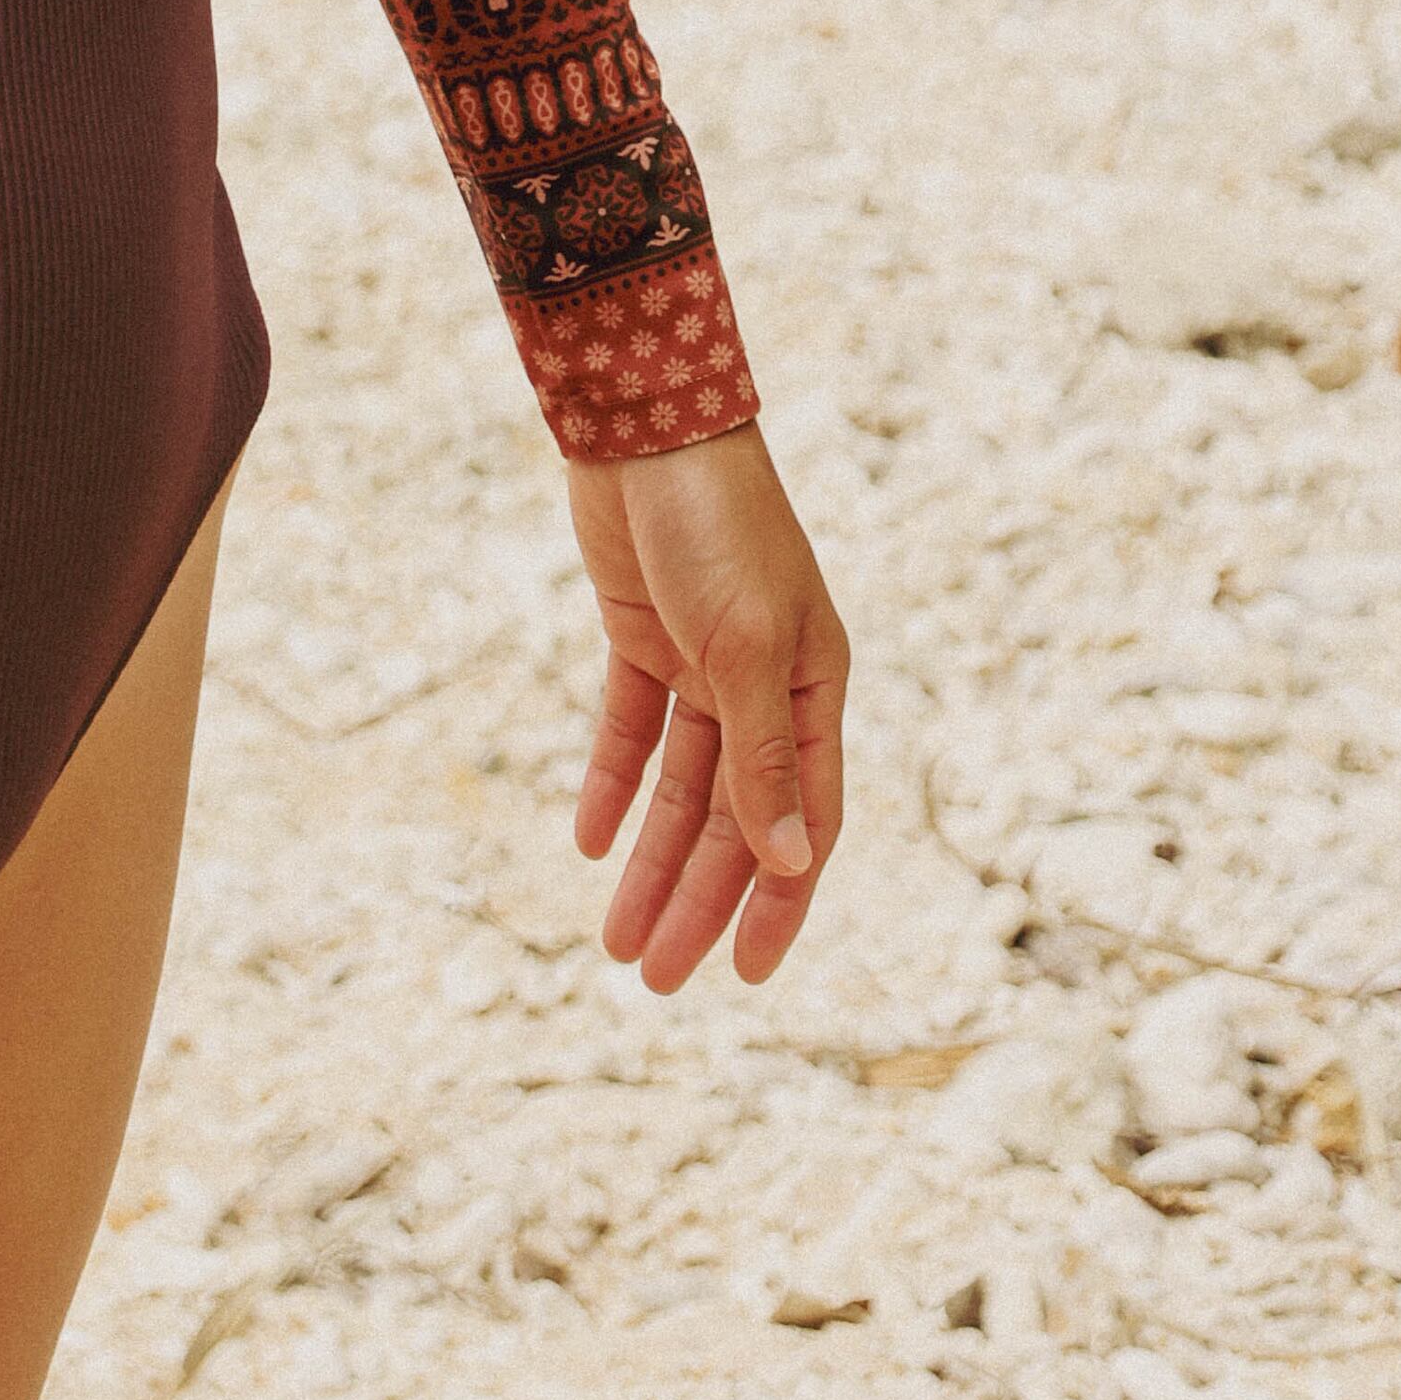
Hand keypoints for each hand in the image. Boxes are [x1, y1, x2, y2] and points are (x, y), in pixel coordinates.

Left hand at [570, 426, 848, 990]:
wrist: (646, 421)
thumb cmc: (716, 524)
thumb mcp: (741, 647)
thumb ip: (764, 758)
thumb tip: (790, 864)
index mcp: (813, 690)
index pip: (804, 825)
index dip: (778, 903)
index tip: (746, 977)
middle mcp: (765, 685)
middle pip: (734, 821)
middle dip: (696, 902)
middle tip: (652, 978)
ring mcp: (704, 662)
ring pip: (680, 790)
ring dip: (648, 862)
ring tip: (613, 938)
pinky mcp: (644, 638)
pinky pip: (631, 732)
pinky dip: (612, 785)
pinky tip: (587, 840)